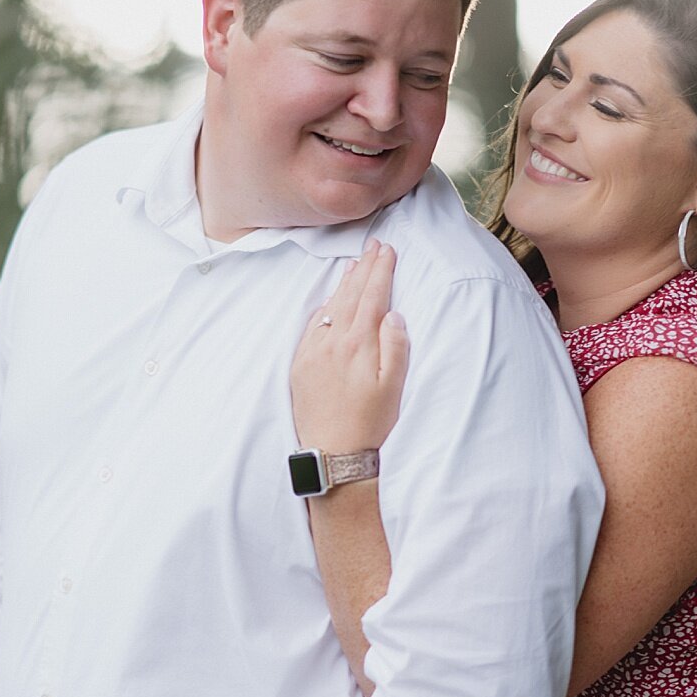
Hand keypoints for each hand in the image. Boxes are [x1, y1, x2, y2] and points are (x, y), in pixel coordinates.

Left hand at [291, 240, 408, 453]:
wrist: (332, 451)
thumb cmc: (370, 422)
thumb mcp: (393, 387)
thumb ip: (394, 346)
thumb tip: (393, 313)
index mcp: (358, 344)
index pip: (372, 297)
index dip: (381, 271)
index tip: (388, 250)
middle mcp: (333, 341)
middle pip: (351, 295)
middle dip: (364, 267)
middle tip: (374, 245)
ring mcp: (314, 350)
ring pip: (331, 306)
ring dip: (344, 283)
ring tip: (355, 263)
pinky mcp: (301, 363)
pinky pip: (314, 324)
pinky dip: (325, 306)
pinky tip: (331, 299)